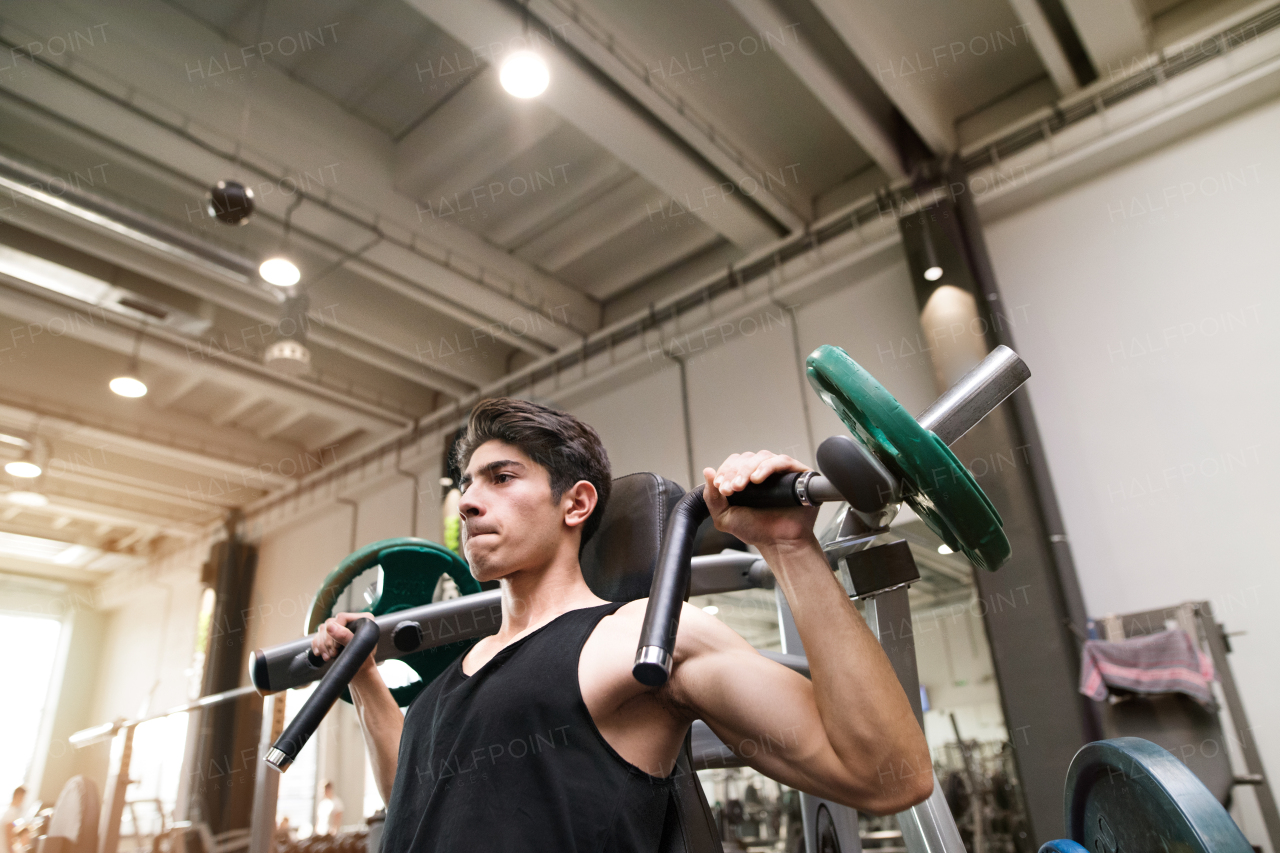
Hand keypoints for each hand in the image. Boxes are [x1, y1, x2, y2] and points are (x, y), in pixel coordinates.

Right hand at [310, 612, 378, 676]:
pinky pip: (318, 636)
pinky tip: (320, 654)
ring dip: (322, 645)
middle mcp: (351, 621)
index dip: (336, 631)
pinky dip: (317, 646)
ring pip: (322, 629)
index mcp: (362, 619)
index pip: (341, 617)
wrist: (359, 671)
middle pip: (330, 623)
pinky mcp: (332, 636)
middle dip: (328, 641)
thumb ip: (345, 636)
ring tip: (328, 657)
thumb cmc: (363, 661)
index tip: (337, 646)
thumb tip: (330, 626)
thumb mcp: (356, 648)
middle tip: (333, 654)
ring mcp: (340, 628)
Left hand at [703, 451, 819, 552]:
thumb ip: (712, 497)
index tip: (721, 487)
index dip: (725, 471)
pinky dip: (767, 467)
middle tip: (731, 489)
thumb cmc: (756, 531)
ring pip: (762, 457)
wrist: (779, 544)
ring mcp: (780, 473)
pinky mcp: (797, 475)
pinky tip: (757, 479)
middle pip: (746, 458)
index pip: (734, 463)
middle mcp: (763, 473)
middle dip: (734, 471)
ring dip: (748, 469)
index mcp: (747, 479)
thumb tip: (707, 471)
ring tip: (742, 485)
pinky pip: (782, 461)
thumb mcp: (724, 516)